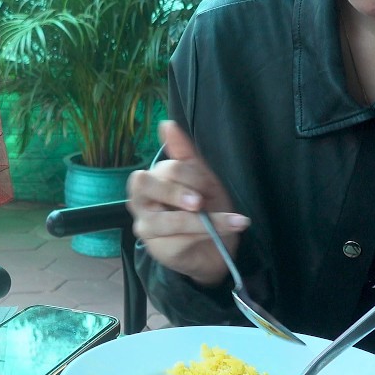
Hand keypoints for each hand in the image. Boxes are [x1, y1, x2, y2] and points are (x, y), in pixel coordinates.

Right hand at [126, 120, 249, 285]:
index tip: (209, 185)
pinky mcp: (159, 249)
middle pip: (145, 185)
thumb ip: (185, 153)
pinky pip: (178, 240)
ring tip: (234, 221)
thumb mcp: (202, 179)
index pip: (163, 169)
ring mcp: (145, 227)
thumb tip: (167, 124)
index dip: (189, 175)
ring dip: (202, 221)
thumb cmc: (206, 209)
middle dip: (177, 192)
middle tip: (200, 202)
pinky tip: (228, 229)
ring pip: (166, 219)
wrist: (217, 247)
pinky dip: (206, 235)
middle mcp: (140, 202)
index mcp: (150, 181)